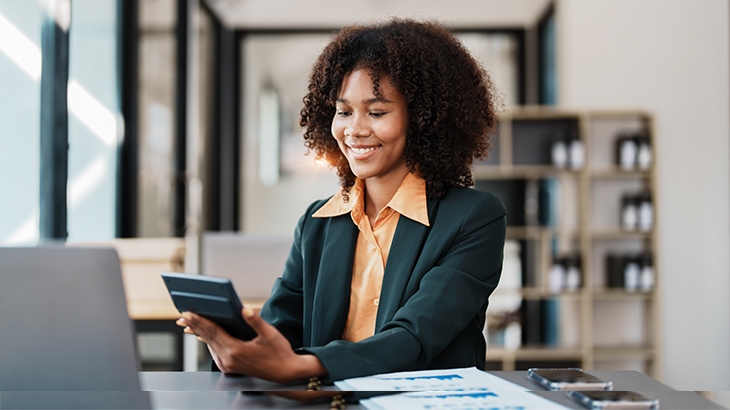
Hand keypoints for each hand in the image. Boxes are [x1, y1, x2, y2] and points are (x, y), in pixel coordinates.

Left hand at [175, 308, 326, 383]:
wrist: (285, 373)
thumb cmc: (279, 353)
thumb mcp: (270, 334)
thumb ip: (255, 320)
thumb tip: (244, 308)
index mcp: (236, 351)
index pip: (213, 331)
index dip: (199, 320)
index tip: (188, 312)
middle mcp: (228, 360)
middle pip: (207, 338)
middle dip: (195, 325)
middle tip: (183, 315)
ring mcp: (228, 366)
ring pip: (210, 345)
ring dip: (200, 333)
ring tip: (190, 323)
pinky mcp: (230, 368)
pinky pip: (215, 351)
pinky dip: (208, 341)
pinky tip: (205, 335)